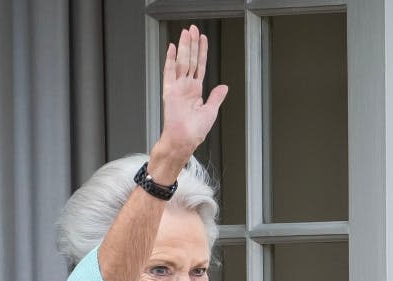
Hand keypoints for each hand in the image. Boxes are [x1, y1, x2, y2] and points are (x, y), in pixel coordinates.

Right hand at [155, 26, 229, 171]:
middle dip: (192, 44)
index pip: (199, 66)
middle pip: (189, 60)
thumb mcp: (211, 111)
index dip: (202, 52)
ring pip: (181, 62)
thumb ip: (216, 97)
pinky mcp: (169, 91)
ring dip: (183, 47)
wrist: (184, 140)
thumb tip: (223, 86)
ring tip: (186, 33)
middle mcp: (186, 87)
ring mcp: (177, 88)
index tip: (203, 39)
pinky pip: (169, 72)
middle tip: (193, 29)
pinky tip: (171, 48)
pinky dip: (170, 60)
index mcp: (195, 91)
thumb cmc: (195, 131)